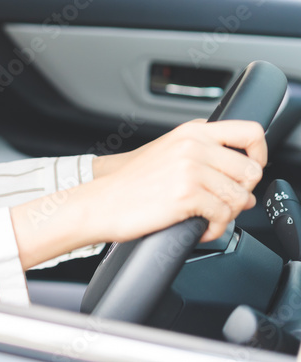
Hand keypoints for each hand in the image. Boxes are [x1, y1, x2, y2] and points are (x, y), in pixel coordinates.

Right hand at [11, 119, 265, 268]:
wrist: (100, 202)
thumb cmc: (130, 184)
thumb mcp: (168, 153)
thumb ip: (203, 153)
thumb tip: (244, 179)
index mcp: (191, 132)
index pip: (250, 132)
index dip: (260, 154)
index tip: (250, 170)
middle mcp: (193, 146)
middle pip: (251, 171)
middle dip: (240, 193)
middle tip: (220, 203)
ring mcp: (190, 169)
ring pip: (240, 198)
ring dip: (227, 215)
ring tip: (205, 217)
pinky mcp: (187, 195)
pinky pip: (224, 217)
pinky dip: (214, 229)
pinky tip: (197, 227)